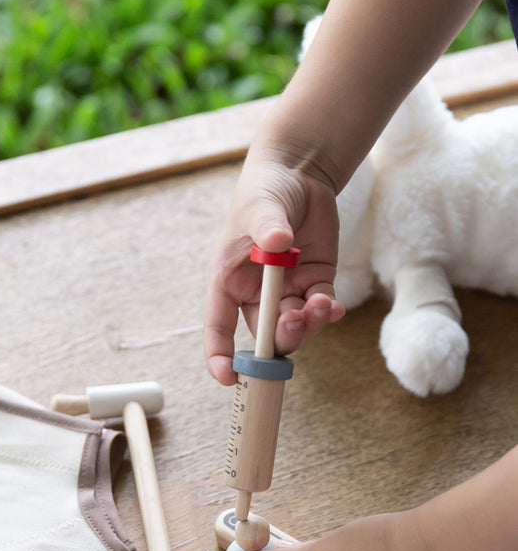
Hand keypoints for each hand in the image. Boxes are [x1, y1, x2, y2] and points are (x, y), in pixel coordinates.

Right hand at [204, 147, 344, 384]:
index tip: (229, 376)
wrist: (299, 174)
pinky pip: (321, 309)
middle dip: (279, 337)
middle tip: (295, 320)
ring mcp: (288, 291)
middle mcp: (256, 294)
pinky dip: (327, 312)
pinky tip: (332, 306)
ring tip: (321, 306)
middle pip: (264, 334)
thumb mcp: (261, 206)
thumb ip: (269, 226)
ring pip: (296, 327)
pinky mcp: (316, 282)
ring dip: (308, 325)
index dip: (220, 355)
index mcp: (228, 282)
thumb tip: (278, 242)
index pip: (218, 327)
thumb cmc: (265, 191)